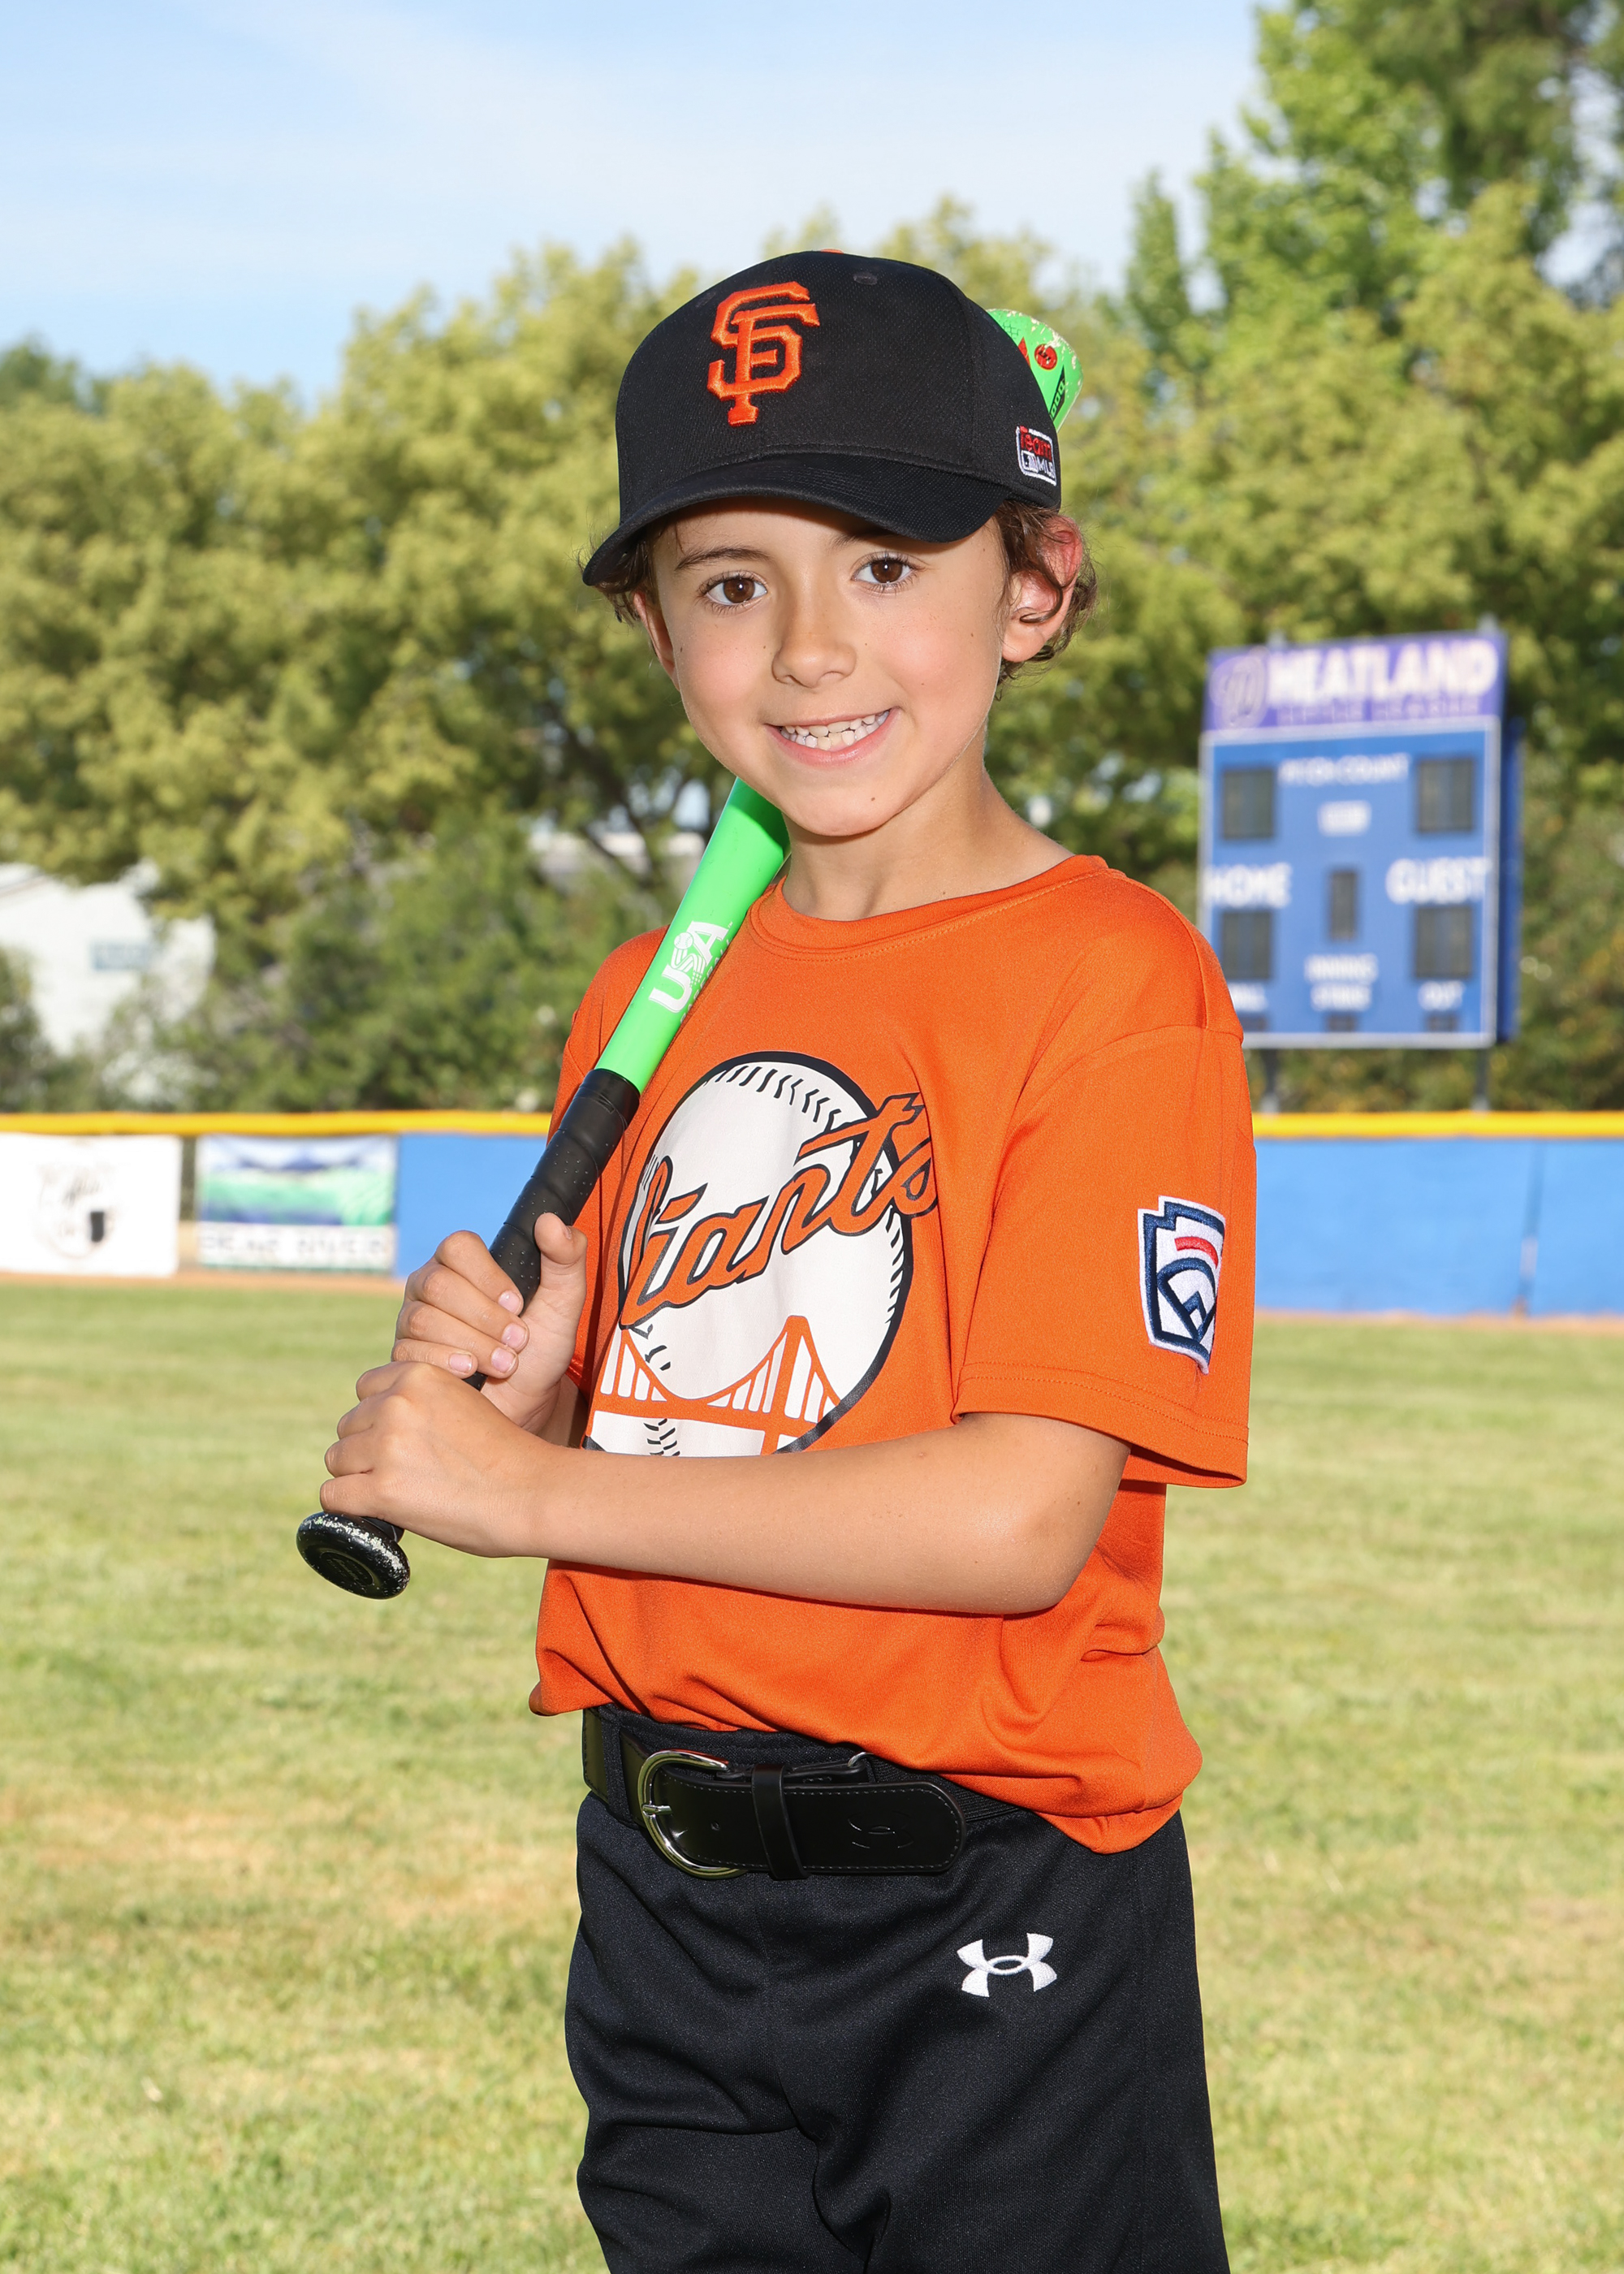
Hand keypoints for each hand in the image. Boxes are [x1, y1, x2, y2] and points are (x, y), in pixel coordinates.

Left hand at [320, 1361, 550, 1556]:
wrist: (534, 1493)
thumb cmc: (506, 1456)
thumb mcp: (462, 1403)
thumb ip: (423, 1404)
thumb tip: (381, 1426)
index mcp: (418, 1375)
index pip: (365, 1390)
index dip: (379, 1418)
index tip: (400, 1441)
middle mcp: (396, 1404)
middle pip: (348, 1427)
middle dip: (367, 1450)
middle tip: (405, 1474)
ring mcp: (387, 1446)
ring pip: (337, 1461)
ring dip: (359, 1479)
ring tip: (398, 1493)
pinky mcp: (383, 1490)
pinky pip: (334, 1497)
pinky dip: (350, 1508)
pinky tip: (376, 1511)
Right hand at [390, 1217, 587, 1432]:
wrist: (527, 1401)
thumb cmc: (542, 1346)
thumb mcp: (564, 1301)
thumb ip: (566, 1256)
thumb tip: (549, 1220)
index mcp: (463, 1263)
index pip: (458, 1246)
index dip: (488, 1276)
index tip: (518, 1304)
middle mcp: (430, 1285)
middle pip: (437, 1284)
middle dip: (484, 1317)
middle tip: (518, 1341)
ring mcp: (411, 1320)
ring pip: (423, 1320)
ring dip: (473, 1344)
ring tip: (505, 1363)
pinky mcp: (404, 1356)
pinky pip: (409, 1353)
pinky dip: (447, 1363)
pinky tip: (471, 1374)